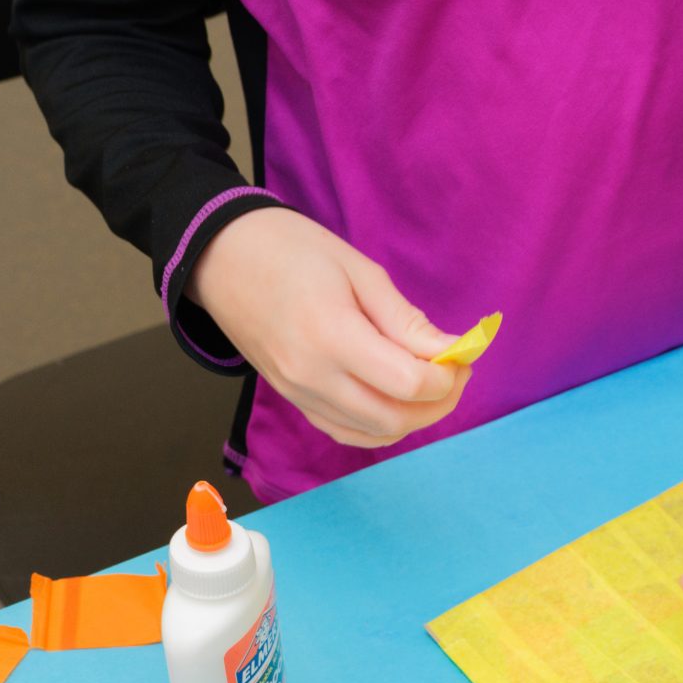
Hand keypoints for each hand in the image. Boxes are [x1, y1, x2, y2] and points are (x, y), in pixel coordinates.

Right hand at [188, 208, 465, 446]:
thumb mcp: (360, 271)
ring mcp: (296, 392)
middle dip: (439, 403)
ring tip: (430, 385)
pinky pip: (345, 430)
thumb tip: (452, 352)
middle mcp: (311, 375)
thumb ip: (406, 320)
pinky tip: (396, 399)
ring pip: (372, 432)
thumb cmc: (293, 249)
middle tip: (455, 372)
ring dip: (413, 418)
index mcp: (331, 336)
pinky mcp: (290, 398)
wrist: (220, 255)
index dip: (447, 377)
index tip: (461, 355)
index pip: (408, 383)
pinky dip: (380, 425)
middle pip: (394, 418)